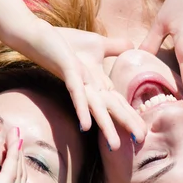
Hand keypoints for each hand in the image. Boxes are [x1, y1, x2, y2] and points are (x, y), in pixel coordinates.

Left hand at [0, 127, 25, 182]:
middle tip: (15, 141)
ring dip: (17, 153)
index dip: (14, 176)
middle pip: (21, 182)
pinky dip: (12, 154)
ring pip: (17, 173)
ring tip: (14, 135)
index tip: (11, 162)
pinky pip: (10, 170)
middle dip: (18, 161)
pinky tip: (11, 140)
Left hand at [54, 27, 145, 148]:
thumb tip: (134, 46)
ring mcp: (79, 82)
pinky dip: (82, 109)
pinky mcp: (68, 71)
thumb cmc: (65, 43)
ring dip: (105, 127)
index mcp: (98, 84)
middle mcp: (90, 88)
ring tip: (115, 146)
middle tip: (141, 141)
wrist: (37, 36)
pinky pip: (76, 93)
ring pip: (96, 108)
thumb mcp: (97, 45)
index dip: (133, 116)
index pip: (119, 102)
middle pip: (112, 109)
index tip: (145, 132)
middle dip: (127, 125)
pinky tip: (85, 126)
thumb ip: (116, 47)